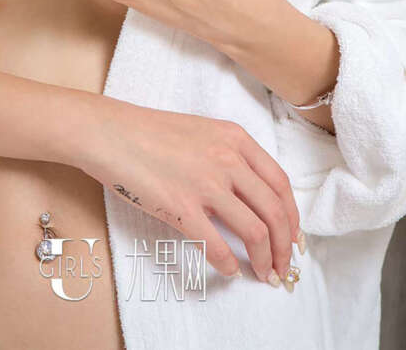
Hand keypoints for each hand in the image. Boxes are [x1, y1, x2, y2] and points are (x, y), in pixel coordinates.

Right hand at [81, 95, 301, 285]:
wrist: (112, 133)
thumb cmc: (152, 133)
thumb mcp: (203, 132)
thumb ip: (231, 158)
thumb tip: (253, 198)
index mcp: (235, 139)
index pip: (281, 184)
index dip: (292, 216)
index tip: (293, 237)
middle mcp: (227, 160)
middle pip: (275, 212)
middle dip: (284, 247)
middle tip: (282, 266)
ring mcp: (205, 184)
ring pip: (255, 232)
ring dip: (264, 261)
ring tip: (262, 274)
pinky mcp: (181, 207)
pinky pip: (217, 246)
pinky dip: (229, 265)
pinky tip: (228, 270)